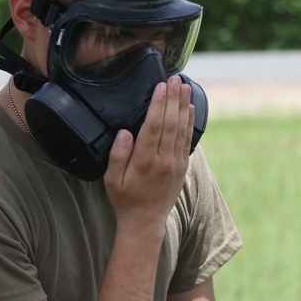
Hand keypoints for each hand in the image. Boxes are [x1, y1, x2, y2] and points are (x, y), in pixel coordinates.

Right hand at [104, 75, 194, 229]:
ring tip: (184, 86)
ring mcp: (175, 163)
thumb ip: (118, 155)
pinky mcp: (182, 167)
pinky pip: (187, 140)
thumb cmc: (124, 199)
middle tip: (175, 78)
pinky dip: (189, 122)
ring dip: (183, 106)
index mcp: (144, 161)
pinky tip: (189, 108)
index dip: (158, 104)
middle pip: (170, 123)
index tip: (161, 86)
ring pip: (181, 129)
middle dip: (172, 98)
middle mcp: (163, 160)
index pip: (153, 126)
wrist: (145, 221)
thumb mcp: (111, 179)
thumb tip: (125, 132)